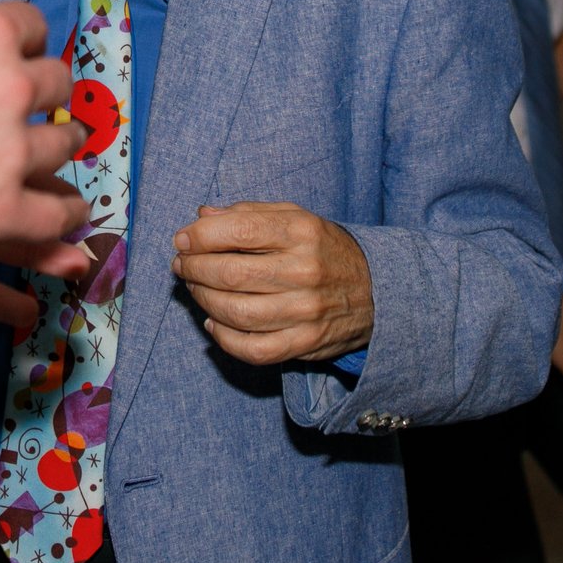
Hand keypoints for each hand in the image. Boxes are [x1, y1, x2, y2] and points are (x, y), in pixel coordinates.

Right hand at [0, 2, 87, 265]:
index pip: (31, 25)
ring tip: (60, 151)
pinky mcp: (1, 209)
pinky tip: (67, 213)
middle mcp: (9, 86)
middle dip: (47, 93)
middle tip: (40, 106)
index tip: (24, 55)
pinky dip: (64, 214)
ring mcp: (9, 152)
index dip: (26, 41)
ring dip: (61, 145)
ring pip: (64, 144)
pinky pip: (54, 213)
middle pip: (56, 83)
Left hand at [171, 202, 372, 364]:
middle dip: (194, 269)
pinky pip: (253, 349)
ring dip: (203, 300)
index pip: (240, 230)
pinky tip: (213, 324)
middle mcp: (305, 270)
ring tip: (195, 289)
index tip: (182, 239)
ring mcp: (306, 311)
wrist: (380, 291)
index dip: (200, 236)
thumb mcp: (296, 217)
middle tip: (182, 265)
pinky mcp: (305, 344)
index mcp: (302, 231)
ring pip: (236, 312)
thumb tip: (200, 217)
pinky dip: (224, 339)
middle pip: (231, 274)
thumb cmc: (325, 249)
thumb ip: (249, 213)